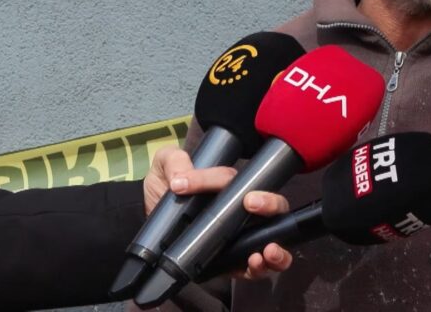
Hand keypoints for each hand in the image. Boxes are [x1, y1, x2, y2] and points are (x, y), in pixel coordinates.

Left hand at [142, 146, 293, 279]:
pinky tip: (255, 263)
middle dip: (271, 203)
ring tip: (267, 249)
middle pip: (275, 205)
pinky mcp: (234, 263)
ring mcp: (243, 237)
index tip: (191, 187)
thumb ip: (172, 161)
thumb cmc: (167, 191)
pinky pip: (257, 269)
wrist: (152, 228)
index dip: (212, 181)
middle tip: (251, 203)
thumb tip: (181, 176)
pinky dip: (262, 268)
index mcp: (232, 186)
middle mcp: (244, 210)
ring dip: (278, 246)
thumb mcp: (164, 168)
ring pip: (276, 239)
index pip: (233, 179)